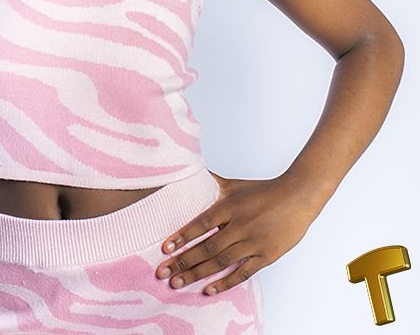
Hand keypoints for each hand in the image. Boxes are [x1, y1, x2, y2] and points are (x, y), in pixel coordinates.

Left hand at [156, 172, 313, 292]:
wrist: (298, 197)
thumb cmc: (263, 190)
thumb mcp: (236, 184)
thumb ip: (212, 182)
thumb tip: (191, 170)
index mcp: (231, 206)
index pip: (201, 223)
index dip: (183, 236)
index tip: (165, 248)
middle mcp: (240, 225)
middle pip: (207, 247)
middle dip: (183, 261)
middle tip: (162, 272)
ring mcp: (253, 242)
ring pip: (221, 262)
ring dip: (197, 273)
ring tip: (177, 282)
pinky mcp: (266, 255)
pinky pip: (242, 273)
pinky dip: (225, 283)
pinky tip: (208, 290)